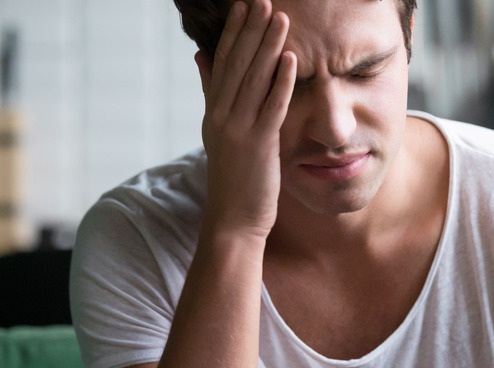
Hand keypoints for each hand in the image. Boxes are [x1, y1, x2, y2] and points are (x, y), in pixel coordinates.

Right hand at [195, 0, 295, 237]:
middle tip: (262, 0)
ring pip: (253, 81)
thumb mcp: (217, 131)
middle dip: (251, 30)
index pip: (222, 62)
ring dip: (268, 48)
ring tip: (280, 18)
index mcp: (213, 111)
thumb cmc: (233, 177)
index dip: (234, 32)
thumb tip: (201, 55)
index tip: (243, 6)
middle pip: (237, 64)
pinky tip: (291, 61)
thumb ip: (212, 93)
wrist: (232, 220)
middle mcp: (221, 116)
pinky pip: (271, 108)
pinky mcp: (257, 146)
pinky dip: (280, 83)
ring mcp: (237, 130)